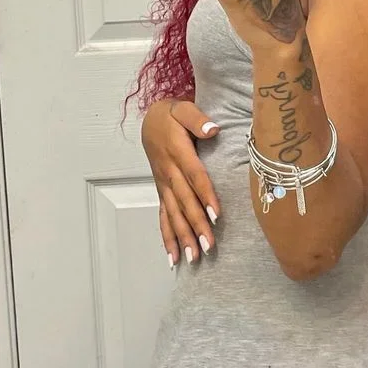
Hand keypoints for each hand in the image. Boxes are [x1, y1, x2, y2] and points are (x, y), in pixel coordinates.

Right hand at [141, 99, 221, 266]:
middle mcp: (169, 172)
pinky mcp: (161, 190)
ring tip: (193, 258)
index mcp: (178, 153)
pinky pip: (163, 216)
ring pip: (173, 214)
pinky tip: (173, 257)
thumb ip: (197, 118)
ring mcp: (163, 184)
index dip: (205, 195)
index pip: (195, 176)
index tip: (216, 214)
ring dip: (183, 237)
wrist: (150, 119)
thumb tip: (213, 128)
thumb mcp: (183, 109)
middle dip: (196, 226)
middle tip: (209, 247)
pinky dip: (167, 237)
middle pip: (185, 201)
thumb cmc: (171, 114)